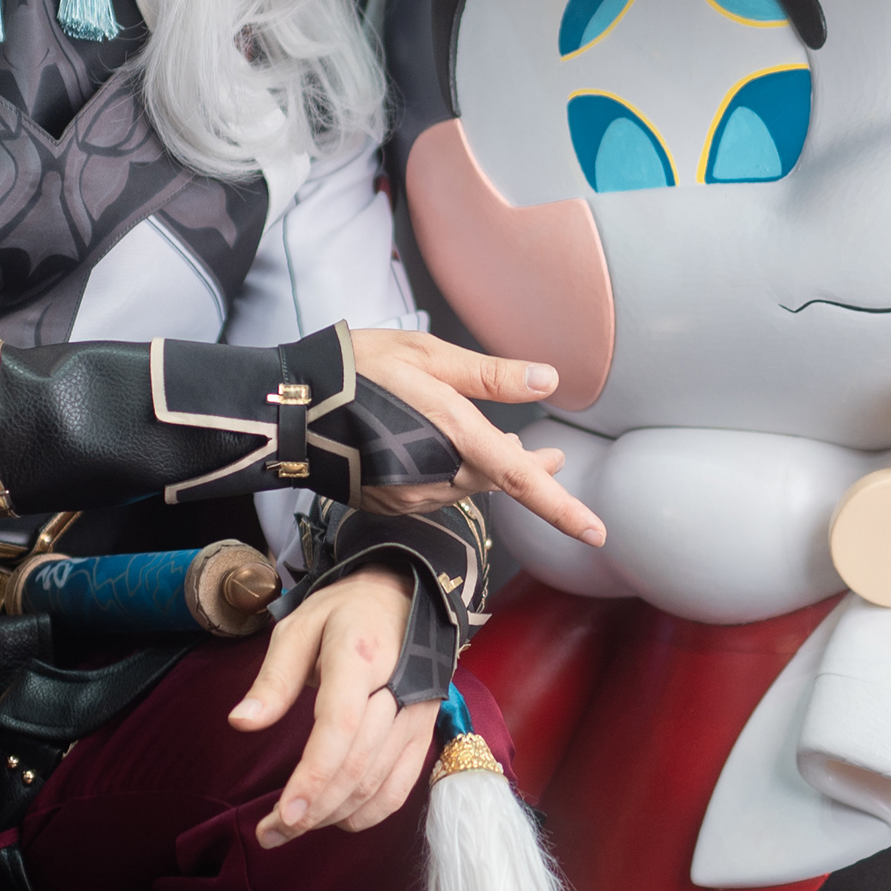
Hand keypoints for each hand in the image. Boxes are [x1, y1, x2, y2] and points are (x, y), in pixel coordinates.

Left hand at [229, 567, 438, 848]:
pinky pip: (400, 787)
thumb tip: (240, 723)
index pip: (340, 727)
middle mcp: (397, 691)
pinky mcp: (423, 733)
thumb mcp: (299, 627)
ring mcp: (416, 716)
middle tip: (269, 834)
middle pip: (357, 766)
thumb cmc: (343, 613)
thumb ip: (273, 679)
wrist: (405, 598)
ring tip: (290, 829)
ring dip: (333, 816)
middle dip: (313, 810)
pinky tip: (335, 819)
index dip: (313, 777)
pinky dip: (368, 813)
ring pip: (377, 783)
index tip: (283, 815)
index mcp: (359, 658)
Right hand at [349, 327, 607, 545]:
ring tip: (501, 444)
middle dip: (526, 471)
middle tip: (552, 457)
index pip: (522, 481)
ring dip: (485, 468)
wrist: (292, 405)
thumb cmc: (362, 369)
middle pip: (497, 482)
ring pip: (466, 486)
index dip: (564, 509)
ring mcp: (411, 496)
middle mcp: (437, 477)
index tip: (598, 533)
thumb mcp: (430, 356)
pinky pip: (435, 492)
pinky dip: (450, 474)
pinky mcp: (390, 502)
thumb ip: (492, 376)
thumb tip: (550, 380)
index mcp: (456, 438)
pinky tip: (445, 454)